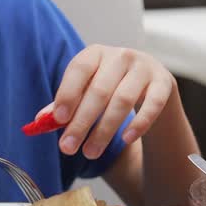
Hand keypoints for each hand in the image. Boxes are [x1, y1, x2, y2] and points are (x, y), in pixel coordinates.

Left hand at [41, 44, 174, 159]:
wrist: (150, 82)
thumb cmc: (110, 87)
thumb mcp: (87, 90)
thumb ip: (65, 104)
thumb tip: (41, 121)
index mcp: (96, 53)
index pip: (79, 69)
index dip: (68, 93)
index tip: (59, 119)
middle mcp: (121, 56)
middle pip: (99, 90)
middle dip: (82, 122)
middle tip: (69, 147)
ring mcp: (144, 67)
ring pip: (123, 100)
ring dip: (105, 129)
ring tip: (91, 152)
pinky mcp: (163, 82)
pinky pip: (153, 105)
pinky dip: (139, 123)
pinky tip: (125, 140)